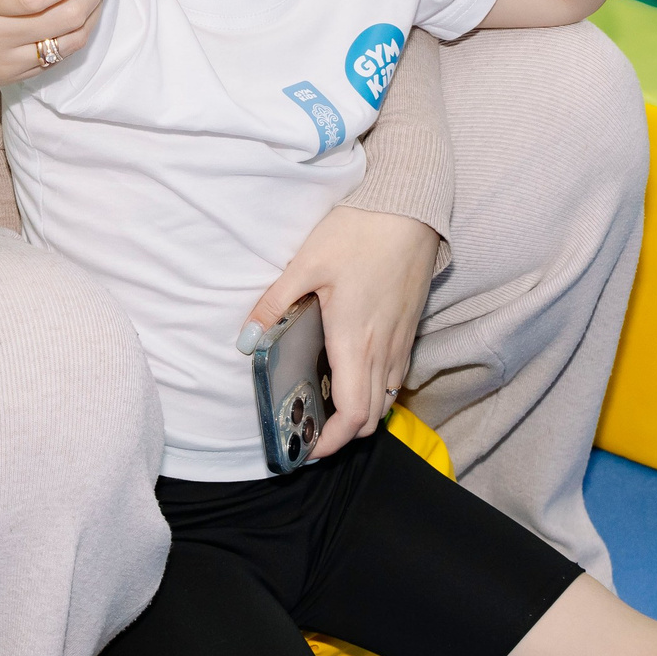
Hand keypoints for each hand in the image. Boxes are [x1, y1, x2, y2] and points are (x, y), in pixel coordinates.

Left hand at [241, 205, 438, 457]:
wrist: (410, 207)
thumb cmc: (360, 233)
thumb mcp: (306, 264)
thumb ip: (274, 305)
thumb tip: (247, 339)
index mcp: (356, 342)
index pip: (353, 416)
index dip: (331, 443)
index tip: (306, 448)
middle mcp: (384, 350)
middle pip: (372, 418)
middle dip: (342, 437)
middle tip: (309, 432)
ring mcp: (400, 340)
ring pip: (386, 399)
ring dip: (360, 414)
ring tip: (326, 407)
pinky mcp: (408, 327)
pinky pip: (395, 376)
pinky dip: (375, 390)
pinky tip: (350, 371)